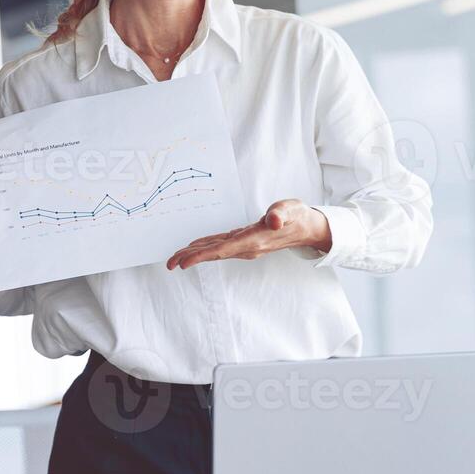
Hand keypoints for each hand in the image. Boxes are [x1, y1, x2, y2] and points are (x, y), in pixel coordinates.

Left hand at [167, 199, 332, 270]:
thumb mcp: (291, 210)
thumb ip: (281, 214)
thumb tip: (273, 220)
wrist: (306, 227)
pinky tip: (193, 247)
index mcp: (253, 241)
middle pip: (213, 254)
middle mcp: (246, 247)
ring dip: (194, 254)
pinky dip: (205, 247)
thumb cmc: (297, 217)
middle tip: (169, 263)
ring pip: (214, 251)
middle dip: (190, 258)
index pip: (222, 250)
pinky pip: (220, 246)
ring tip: (174, 258)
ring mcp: (244, 246)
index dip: (201, 256)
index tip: (183, 263)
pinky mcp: (243, 241)